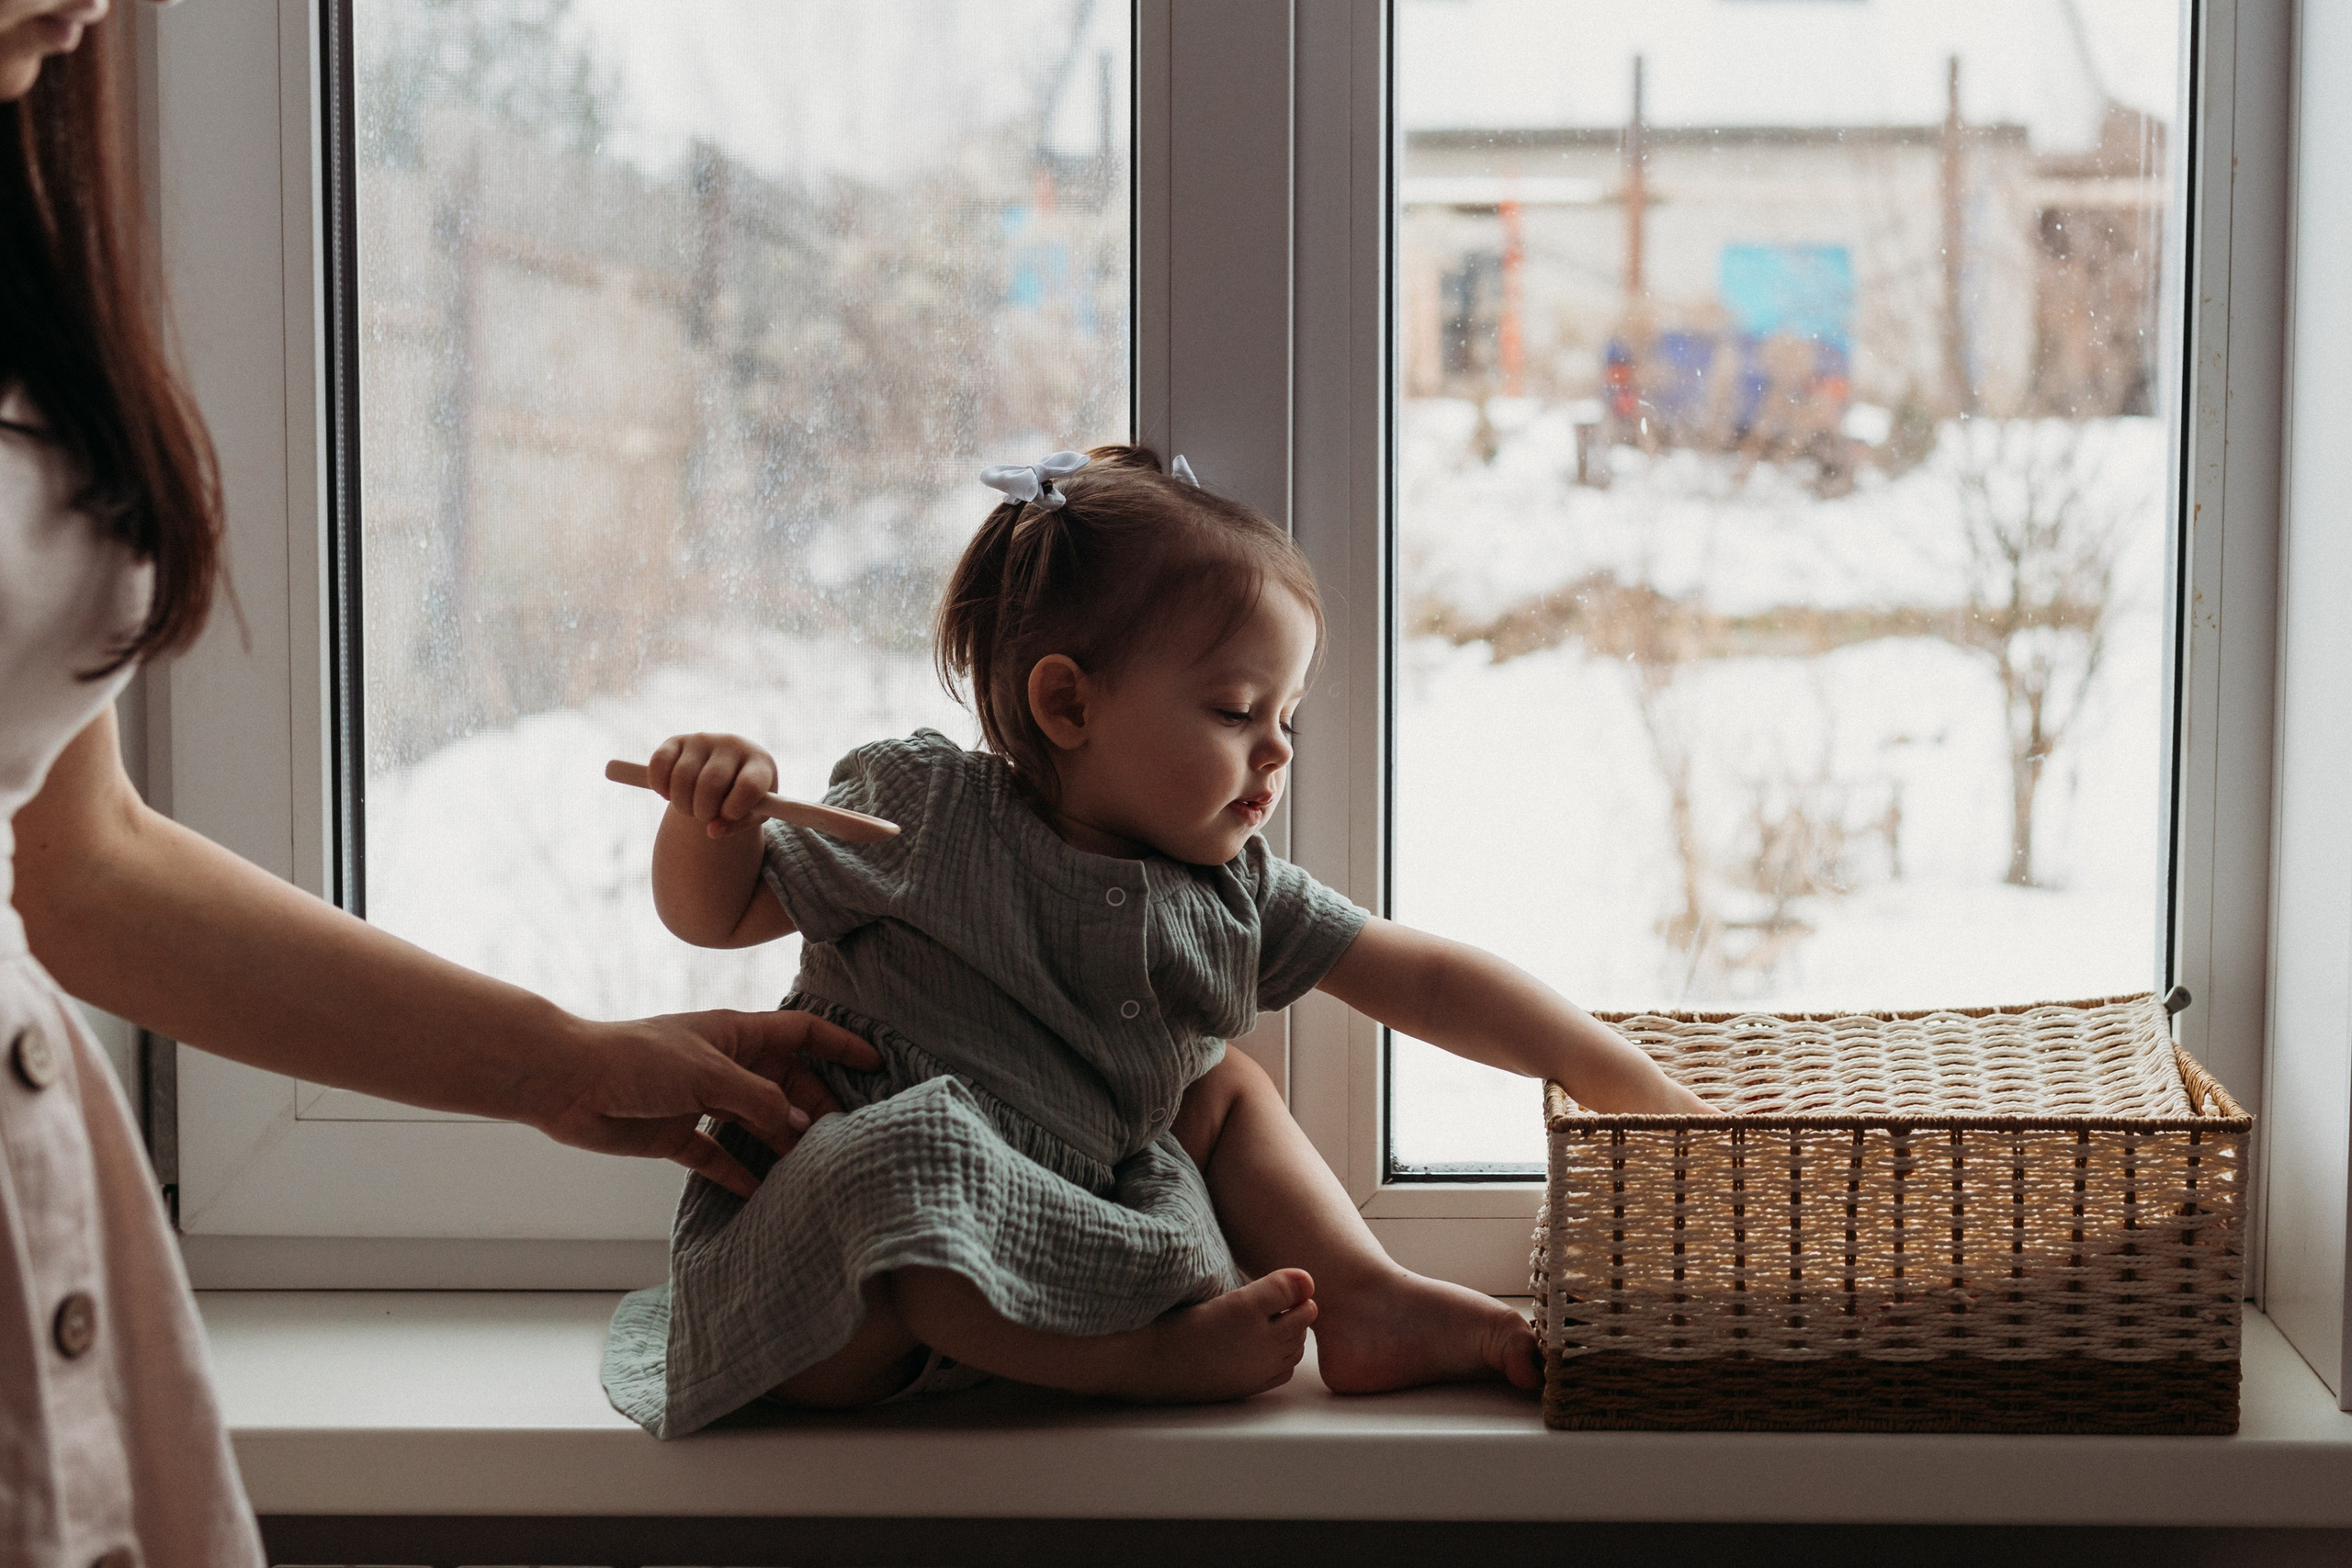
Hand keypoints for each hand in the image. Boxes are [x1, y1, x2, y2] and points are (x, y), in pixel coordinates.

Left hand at [532, 1007, 882, 1198]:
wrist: (567, 1082)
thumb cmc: (637, 1060)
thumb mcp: (710, 1074)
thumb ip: (760, 1101)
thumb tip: (800, 1127)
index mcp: (736, 1034)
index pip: (802, 1033)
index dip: (840, 1044)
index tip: (875, 1064)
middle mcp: (724, 1065)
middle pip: (785, 1084)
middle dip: (814, 1106)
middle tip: (841, 1136)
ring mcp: (700, 1100)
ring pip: (755, 1123)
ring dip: (779, 1144)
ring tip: (809, 1169)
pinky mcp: (676, 1134)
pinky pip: (717, 1156)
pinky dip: (738, 1173)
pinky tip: (759, 1193)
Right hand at [648, 732, 778, 839]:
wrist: (728, 770)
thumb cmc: (744, 797)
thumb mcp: (751, 814)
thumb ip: (736, 825)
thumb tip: (713, 830)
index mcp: (759, 763)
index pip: (749, 785)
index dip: (734, 808)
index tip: (727, 815)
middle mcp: (732, 744)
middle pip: (710, 783)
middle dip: (703, 811)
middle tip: (704, 817)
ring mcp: (704, 739)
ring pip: (682, 777)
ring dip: (681, 804)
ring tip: (690, 808)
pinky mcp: (677, 740)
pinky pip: (659, 763)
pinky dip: (660, 786)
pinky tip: (669, 794)